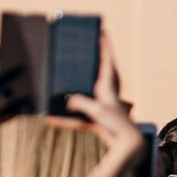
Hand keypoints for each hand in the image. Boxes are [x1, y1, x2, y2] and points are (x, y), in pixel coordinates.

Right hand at [61, 33, 143, 159]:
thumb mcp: (97, 111)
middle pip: (100, 70)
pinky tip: (49, 120)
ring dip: (81, 80)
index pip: (107, 61)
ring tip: (70, 70)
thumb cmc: (116, 125)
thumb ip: (81, 103)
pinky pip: (77, 115)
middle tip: (90, 44)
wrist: (126, 144)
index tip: (103, 32)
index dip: (105, 46)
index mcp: (108, 86)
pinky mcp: (96, 118)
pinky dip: (64, 118)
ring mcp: (101, 104)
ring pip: (88, 88)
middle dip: (96, 58)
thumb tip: (67, 100)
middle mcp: (105, 93)